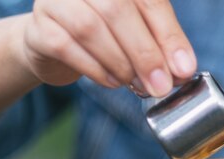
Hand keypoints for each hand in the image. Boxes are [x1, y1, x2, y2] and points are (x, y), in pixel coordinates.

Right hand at [16, 0, 196, 95]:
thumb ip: (161, 47)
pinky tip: (113, 82)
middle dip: (145, 54)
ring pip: (90, 28)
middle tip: (161, 86)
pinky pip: (66, 47)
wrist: (56, 46)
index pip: (149, 0)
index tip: (184, 69)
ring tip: (136, 84)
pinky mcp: (39, 27)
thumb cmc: (108, 38)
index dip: (169, 35)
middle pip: (117, 10)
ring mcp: (56, 1)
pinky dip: (96, 70)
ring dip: (121, 63)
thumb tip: (182, 70)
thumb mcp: (140, 37)